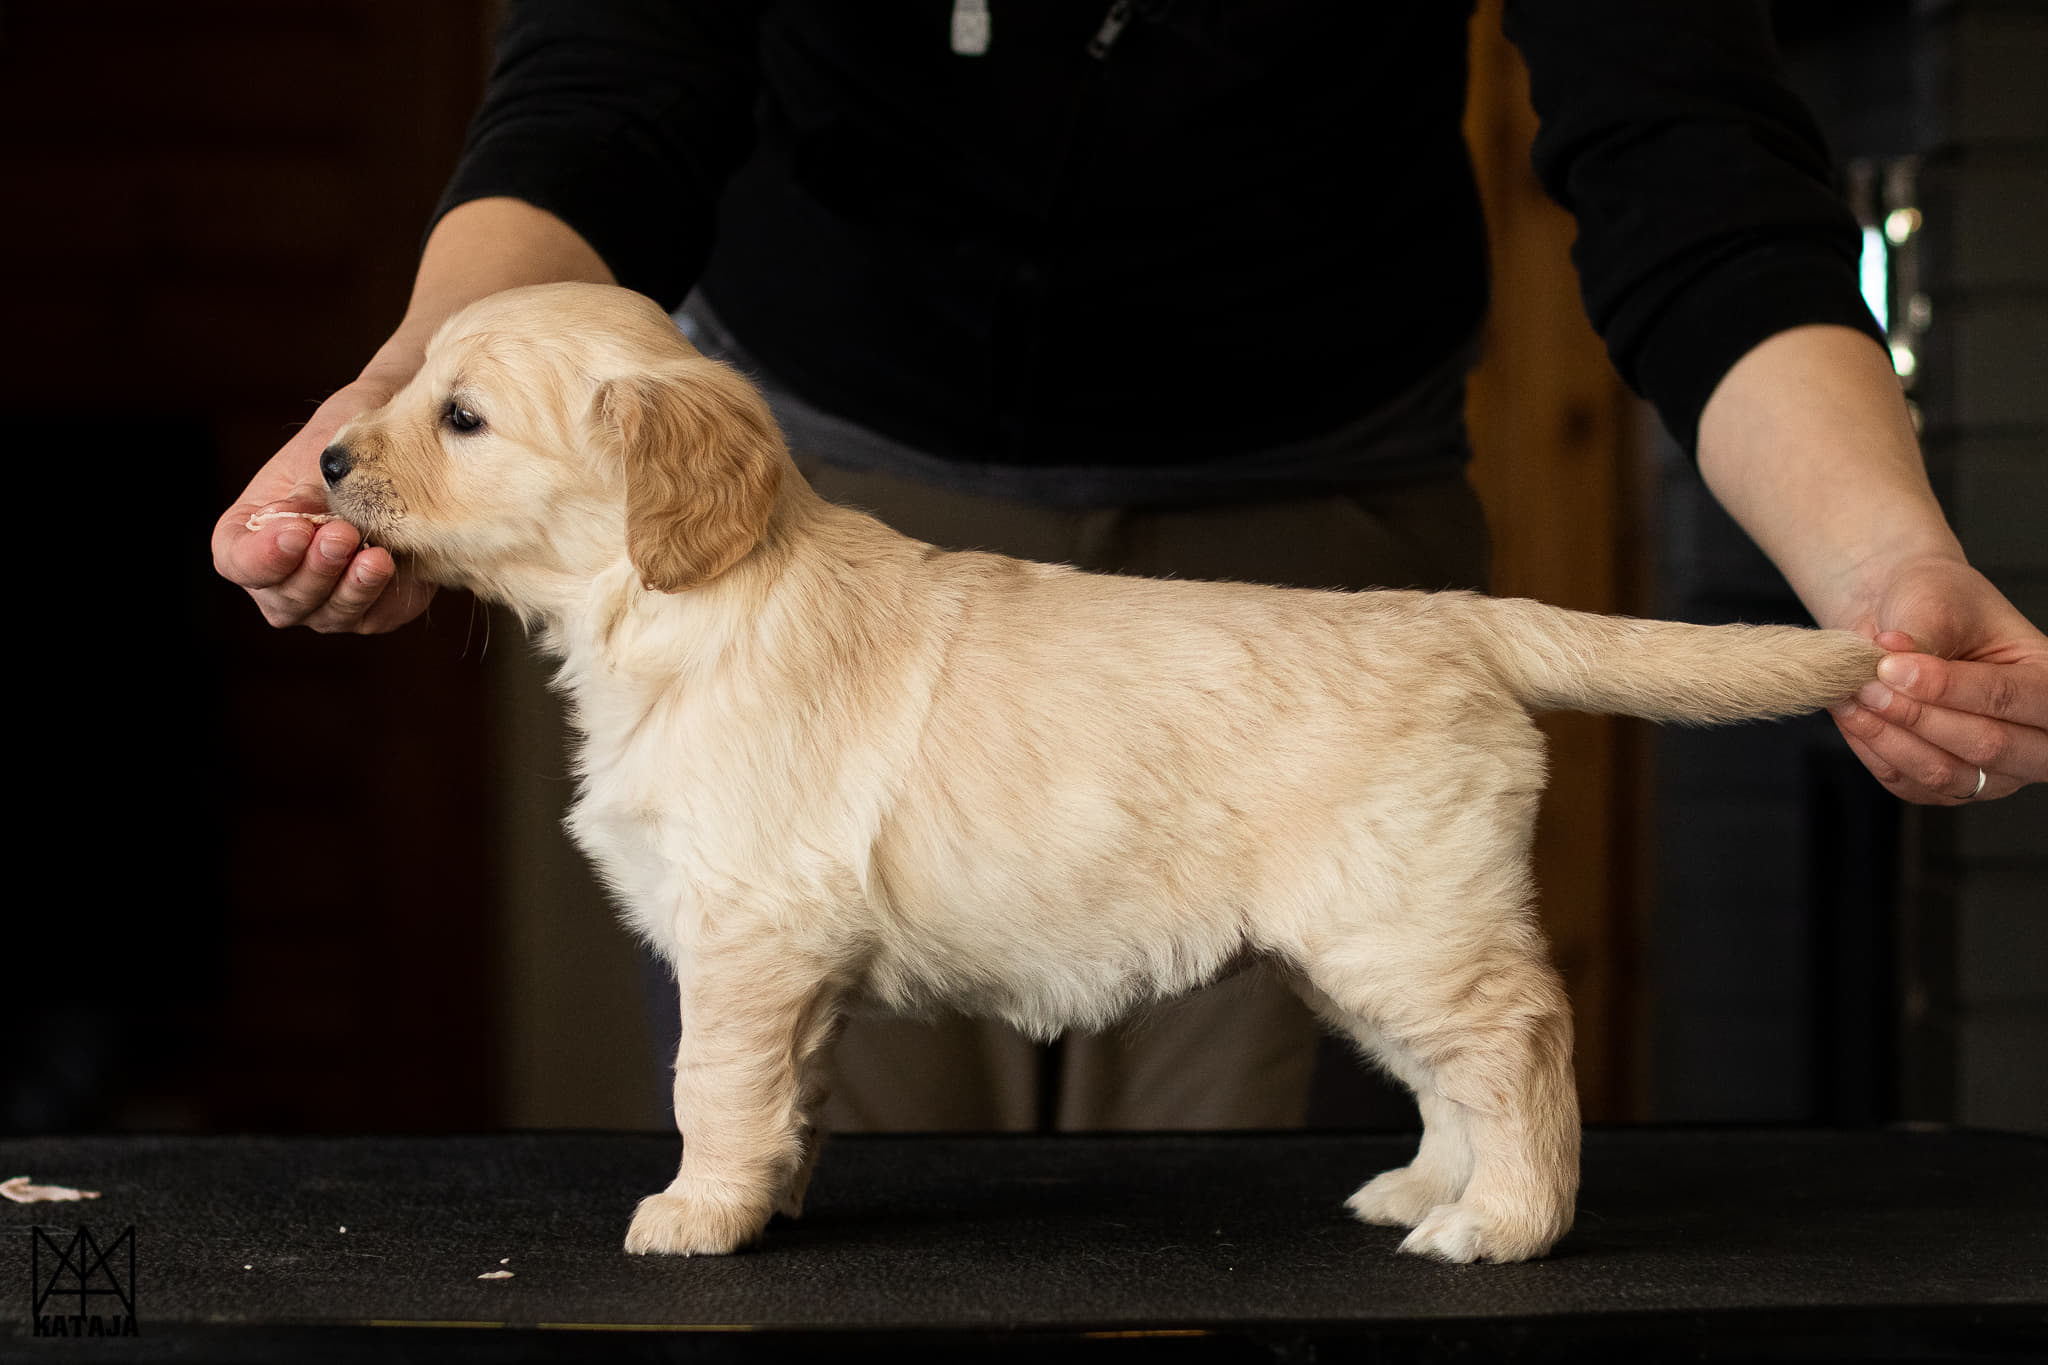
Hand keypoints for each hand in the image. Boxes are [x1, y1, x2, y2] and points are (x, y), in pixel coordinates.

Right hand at [212, 378, 435, 632]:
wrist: (387, 459)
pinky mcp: (369, 610)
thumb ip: (304, 495)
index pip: (239, 562)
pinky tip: (396, 569)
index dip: (264, 556)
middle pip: (285, 599)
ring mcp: (323, 603)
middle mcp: (278, 582)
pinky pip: (374, 616)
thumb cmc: (337, 455)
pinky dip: (384, 596)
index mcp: (248, 539)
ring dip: (352, 588)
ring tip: (376, 556)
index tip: (297, 531)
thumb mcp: (316, 460)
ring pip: (329, 614)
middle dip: (316, 569)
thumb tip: (289, 521)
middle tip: (342, 535)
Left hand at [1828, 556, 2047, 803]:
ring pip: (1945, 774)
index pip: (2009, 698)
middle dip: (1918, 718)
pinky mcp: (1948, 786)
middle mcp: (2034, 735)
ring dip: (1890, 738)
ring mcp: (1995, 770)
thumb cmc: (1935, 602)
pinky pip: (1910, 785)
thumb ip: (1922, 643)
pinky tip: (1854, 717)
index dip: (1948, 688)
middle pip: (1987, 747)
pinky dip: (1874, 752)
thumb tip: (1889, 672)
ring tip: (1854, 697)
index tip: (1892, 666)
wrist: (1900, 616)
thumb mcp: (1936, 606)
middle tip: (1868, 686)